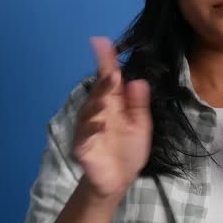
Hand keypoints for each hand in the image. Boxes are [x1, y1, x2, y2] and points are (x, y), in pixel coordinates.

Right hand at [71, 37, 152, 198]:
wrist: (118, 181)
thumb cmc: (128, 151)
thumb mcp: (140, 126)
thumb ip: (138, 105)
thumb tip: (138, 80)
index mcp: (114, 105)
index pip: (109, 79)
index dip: (106, 61)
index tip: (101, 42)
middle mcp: (99, 113)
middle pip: (99, 93)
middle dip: (103, 81)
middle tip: (111, 71)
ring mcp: (88, 129)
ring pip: (89, 112)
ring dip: (97, 103)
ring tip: (106, 97)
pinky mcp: (82, 147)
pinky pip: (85, 136)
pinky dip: (91, 129)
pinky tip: (100, 124)